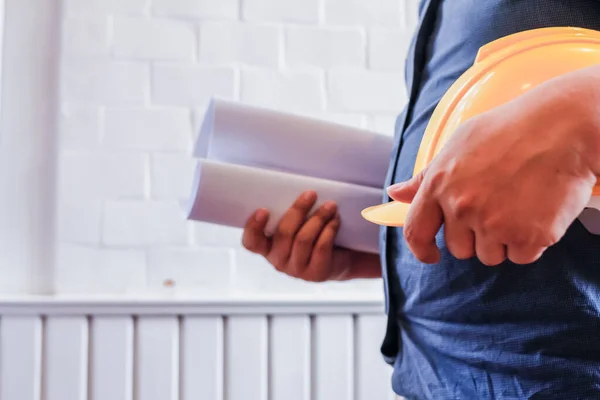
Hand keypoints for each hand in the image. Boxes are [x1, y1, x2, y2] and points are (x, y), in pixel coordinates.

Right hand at [242, 190, 380, 281]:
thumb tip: (297, 188)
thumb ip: (290, 212)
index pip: (251, 242)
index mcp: (267, 247)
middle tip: (311, 194)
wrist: (341, 258)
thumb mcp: (298, 223)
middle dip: (298, 210)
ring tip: (331, 205)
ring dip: (318, 218)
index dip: (254, 227)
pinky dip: (329, 230)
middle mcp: (278, 261)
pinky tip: (335, 220)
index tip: (264, 209)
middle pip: (284, 234)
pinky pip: (320, 248)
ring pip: (303, 239)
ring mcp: (296, 270)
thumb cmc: (314, 234)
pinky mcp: (316, 273)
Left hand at [388, 71, 599, 265]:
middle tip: (497, 206)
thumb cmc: (509, 130)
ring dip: (503, 240)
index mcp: (439, 185)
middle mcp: (462, 208)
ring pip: (490, 256)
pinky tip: (537, 213)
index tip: (430, 255)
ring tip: (519, 205)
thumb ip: (425, 177)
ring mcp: (495, 224)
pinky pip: (521, 257)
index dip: (421, 249)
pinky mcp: (528, 237)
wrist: (563, 127)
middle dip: (475, 235)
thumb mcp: (457, 145)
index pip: (415, 231)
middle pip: (459, 248)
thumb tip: (396, 194)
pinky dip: (530, 243)